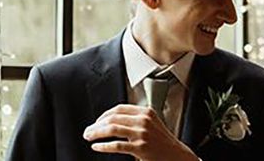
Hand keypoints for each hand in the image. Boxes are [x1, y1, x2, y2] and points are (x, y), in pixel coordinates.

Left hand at [83, 104, 198, 160]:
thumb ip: (136, 120)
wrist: (176, 155)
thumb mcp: (152, 124)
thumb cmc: (162, 142)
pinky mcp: (140, 147)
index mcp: (146, 112)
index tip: (97, 121)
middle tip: (87, 131)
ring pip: (112, 129)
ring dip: (96, 133)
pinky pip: (116, 145)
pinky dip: (103, 146)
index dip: (104, 114)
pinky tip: (97, 147)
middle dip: (96, 124)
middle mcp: (143, 120)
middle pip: (113, 118)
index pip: (119, 109)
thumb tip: (113, 121)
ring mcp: (142, 133)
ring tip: (89, 137)